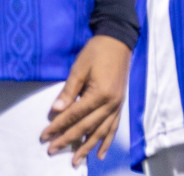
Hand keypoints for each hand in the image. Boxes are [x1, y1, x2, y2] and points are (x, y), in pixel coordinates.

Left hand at [41, 34, 129, 164]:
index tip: (44, 135)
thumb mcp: (78, 68)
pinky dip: (107, 141)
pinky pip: (113, 126)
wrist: (118, 41)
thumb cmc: (96, 52)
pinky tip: (100, 153)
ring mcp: (117, 104)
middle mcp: (111, 102)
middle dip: (68, 139)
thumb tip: (56, 111)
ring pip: (101, 131)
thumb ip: (68, 91)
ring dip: (88, 147)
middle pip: (87, 126)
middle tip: (52, 150)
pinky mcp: (119, 104)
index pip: (74, 114)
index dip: (58, 125)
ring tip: (76, 161)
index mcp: (100, 93)